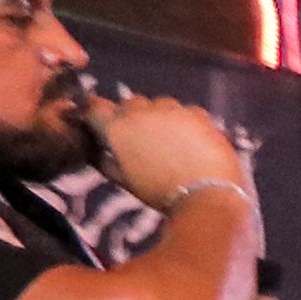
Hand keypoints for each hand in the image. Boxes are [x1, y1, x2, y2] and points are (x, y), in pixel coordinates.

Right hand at [82, 91, 246, 206]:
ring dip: (158, 117)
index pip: (95, 107)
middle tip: (140, 139)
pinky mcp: (197, 113)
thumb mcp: (125, 180)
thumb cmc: (159, 192)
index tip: (101, 123)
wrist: (205, 195)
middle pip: (129, 104)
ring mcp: (171, 110)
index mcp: (118, 127)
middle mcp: (141, 112)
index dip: (96, 114)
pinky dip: (184, 122)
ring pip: (158, 105)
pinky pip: (185, 112)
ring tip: (169, 141)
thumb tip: (95, 151)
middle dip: (131, 117)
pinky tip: (191, 141)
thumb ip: (105, 161)